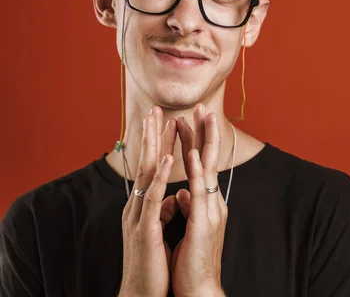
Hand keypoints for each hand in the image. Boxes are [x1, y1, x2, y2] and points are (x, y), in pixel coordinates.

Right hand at [119, 106, 178, 296]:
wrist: (143, 295)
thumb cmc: (153, 264)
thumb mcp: (160, 231)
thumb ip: (164, 210)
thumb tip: (173, 196)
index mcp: (146, 206)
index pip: (153, 167)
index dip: (160, 144)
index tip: (168, 120)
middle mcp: (139, 206)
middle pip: (146, 162)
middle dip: (152, 134)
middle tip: (156, 108)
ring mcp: (140, 216)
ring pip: (148, 173)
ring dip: (156, 145)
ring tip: (162, 121)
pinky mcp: (145, 229)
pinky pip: (154, 197)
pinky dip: (161, 176)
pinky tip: (168, 158)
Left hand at [172, 104, 227, 295]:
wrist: (199, 288)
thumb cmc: (192, 261)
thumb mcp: (190, 228)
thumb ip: (190, 206)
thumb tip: (185, 192)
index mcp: (207, 203)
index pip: (202, 165)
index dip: (197, 141)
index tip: (190, 120)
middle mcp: (213, 202)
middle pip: (209, 159)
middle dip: (206, 132)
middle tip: (203, 106)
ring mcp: (210, 211)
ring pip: (207, 169)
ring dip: (204, 140)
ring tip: (202, 117)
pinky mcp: (203, 222)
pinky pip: (199, 191)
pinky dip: (195, 170)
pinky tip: (191, 153)